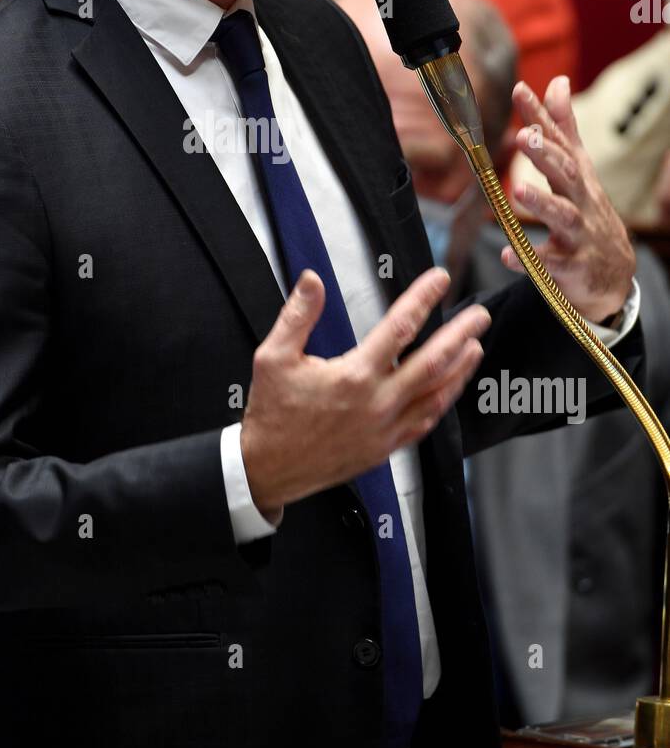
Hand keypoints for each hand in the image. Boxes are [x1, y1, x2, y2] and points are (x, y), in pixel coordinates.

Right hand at [240, 266, 490, 517]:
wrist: (268, 468)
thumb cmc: (272, 413)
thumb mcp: (273, 357)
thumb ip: (298, 315)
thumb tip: (312, 280)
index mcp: (353, 376)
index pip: (399, 328)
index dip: (423, 298)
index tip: (439, 279)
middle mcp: (377, 402)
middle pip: (433, 362)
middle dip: (460, 334)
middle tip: (479, 314)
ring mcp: (385, 429)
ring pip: (436, 395)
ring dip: (460, 368)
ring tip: (475, 346)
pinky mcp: (385, 448)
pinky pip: (425, 423)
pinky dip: (443, 402)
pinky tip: (450, 389)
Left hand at [506, 75, 635, 323]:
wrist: (614, 273)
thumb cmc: (587, 212)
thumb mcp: (578, 169)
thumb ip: (563, 128)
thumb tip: (557, 81)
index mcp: (576, 176)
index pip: (558, 141)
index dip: (540, 117)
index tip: (520, 90)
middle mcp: (580, 200)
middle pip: (567, 174)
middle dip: (547, 155)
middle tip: (523, 137)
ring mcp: (579, 233)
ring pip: (563, 216)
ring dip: (541, 203)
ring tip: (518, 190)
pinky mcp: (573, 267)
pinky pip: (551, 264)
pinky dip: (529, 260)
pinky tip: (507, 254)